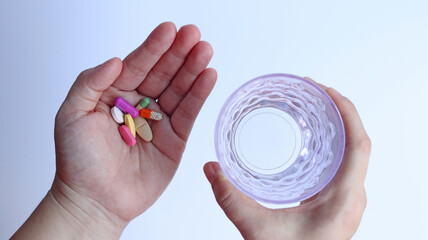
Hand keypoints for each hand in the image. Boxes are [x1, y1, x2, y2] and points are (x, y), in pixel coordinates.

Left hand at [53, 22, 215, 229]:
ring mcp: (159, 122)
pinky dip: (199, 95)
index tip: (169, 30)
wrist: (94, 200)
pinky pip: (188, 113)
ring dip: (193, 69)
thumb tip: (115, 61)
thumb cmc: (78, 160)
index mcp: (115, 94)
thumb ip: (90, 83)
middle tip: (194, 34)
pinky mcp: (175, 140)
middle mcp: (139, 105)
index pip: (137, 65)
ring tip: (205, 51)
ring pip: (179, 90)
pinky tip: (208, 77)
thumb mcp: (71, 115)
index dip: (153, 48)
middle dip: (179, 53)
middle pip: (163, 73)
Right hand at [204, 79, 369, 239]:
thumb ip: (229, 198)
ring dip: (337, 128)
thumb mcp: (257, 229)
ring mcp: (347, 200)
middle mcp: (352, 196)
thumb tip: (210, 169)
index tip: (326, 91)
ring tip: (314, 108)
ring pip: (351, 154)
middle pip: (357, 143)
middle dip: (339, 112)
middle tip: (315, 92)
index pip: (358, 144)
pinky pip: (342, 165)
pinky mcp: (337, 203)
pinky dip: (331, 145)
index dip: (346, 112)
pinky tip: (312, 140)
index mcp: (344, 198)